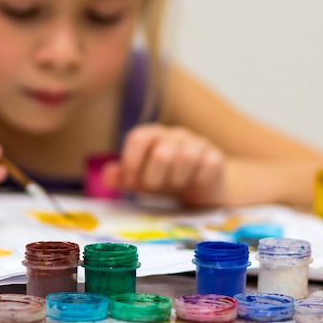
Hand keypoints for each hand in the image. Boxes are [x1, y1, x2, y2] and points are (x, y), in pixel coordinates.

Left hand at [102, 124, 224, 205]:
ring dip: (177, 178)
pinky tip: (196, 183)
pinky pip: (208, 164)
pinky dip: (199, 178)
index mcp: (152, 135)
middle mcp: (174, 134)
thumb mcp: (141, 180)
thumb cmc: (165, 179)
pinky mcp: (215, 155)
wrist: (201, 186)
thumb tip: (107, 176)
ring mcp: (196, 142)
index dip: (132, 160)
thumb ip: (123, 177)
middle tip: (154, 188)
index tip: (130, 181)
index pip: (139, 137)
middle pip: (161, 151)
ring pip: (186, 155)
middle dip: (154, 176)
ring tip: (176, 185)